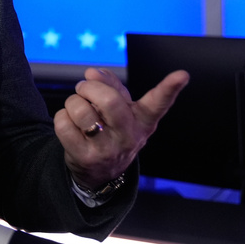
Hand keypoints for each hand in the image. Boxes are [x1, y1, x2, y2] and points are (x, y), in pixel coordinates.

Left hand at [54, 68, 189, 189]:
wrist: (99, 170)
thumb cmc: (111, 127)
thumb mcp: (119, 106)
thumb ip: (110, 84)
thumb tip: (93, 73)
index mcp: (142, 120)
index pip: (158, 103)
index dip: (169, 88)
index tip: (182, 75)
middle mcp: (129, 136)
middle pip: (109, 101)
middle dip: (89, 88)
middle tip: (83, 88)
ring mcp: (107, 149)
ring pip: (81, 109)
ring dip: (72, 102)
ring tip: (78, 110)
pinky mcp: (84, 157)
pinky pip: (63, 123)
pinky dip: (62, 117)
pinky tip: (72, 126)